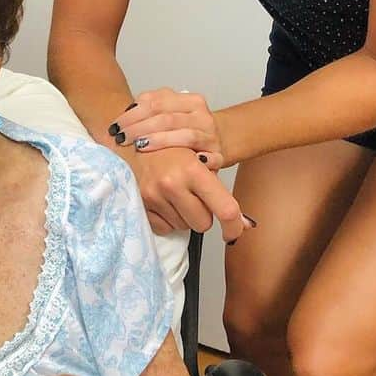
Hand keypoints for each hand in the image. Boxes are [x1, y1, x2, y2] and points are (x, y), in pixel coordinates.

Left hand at [109, 89, 224, 164]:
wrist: (219, 141)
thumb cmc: (184, 130)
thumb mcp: (168, 114)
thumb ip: (148, 112)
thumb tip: (119, 124)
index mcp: (188, 99)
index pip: (156, 101)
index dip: (132, 114)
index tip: (115, 127)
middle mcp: (201, 114)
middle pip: (167, 118)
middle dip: (140, 128)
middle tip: (121, 139)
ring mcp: (211, 134)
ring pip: (185, 135)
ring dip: (160, 141)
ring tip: (139, 147)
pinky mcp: (219, 154)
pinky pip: (209, 157)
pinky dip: (195, 159)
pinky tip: (178, 163)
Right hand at [118, 146, 252, 242]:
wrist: (129, 141)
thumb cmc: (169, 149)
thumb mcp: (198, 159)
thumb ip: (220, 189)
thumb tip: (245, 225)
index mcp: (193, 170)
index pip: (225, 209)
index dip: (234, 227)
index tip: (233, 233)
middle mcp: (172, 184)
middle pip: (203, 224)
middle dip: (202, 214)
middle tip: (193, 197)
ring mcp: (153, 196)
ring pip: (183, 226)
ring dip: (183, 215)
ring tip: (174, 194)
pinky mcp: (140, 204)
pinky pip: (164, 228)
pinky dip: (166, 219)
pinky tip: (163, 200)